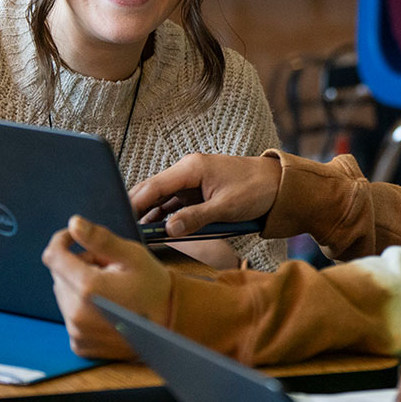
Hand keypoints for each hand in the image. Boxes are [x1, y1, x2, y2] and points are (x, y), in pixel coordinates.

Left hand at [41, 215, 172, 359]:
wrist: (169, 323)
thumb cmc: (153, 287)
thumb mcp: (132, 255)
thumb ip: (100, 238)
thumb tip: (74, 224)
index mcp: (89, 288)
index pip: (54, 257)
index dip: (62, 241)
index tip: (74, 236)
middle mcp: (77, 314)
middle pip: (59, 275)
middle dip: (77, 264)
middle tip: (107, 266)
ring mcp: (77, 332)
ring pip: (64, 294)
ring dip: (79, 285)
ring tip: (108, 286)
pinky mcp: (80, 344)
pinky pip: (69, 314)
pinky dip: (82, 305)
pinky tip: (105, 305)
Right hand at [128, 153, 280, 237]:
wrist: (280, 184)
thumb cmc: (256, 189)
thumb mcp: (226, 207)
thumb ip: (195, 218)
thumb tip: (168, 229)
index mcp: (191, 168)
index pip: (154, 186)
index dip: (134, 203)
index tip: (120, 218)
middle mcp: (188, 171)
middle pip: (153, 191)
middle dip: (137, 209)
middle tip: (123, 229)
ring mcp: (192, 181)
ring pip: (162, 198)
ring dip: (150, 214)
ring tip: (135, 233)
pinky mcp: (199, 191)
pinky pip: (175, 203)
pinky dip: (165, 215)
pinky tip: (156, 229)